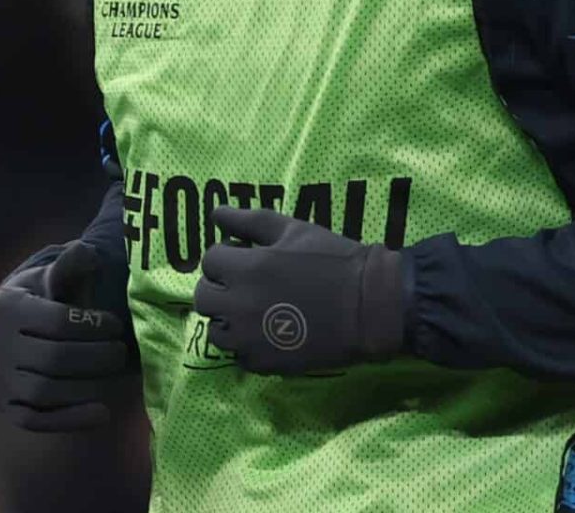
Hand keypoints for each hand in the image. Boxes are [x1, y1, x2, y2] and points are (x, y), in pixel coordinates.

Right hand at [0, 240, 132, 429]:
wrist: (11, 328)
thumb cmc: (43, 298)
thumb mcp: (53, 277)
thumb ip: (70, 266)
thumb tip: (86, 251)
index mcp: (6, 307)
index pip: (57, 322)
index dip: (93, 326)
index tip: (116, 326)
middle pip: (54, 359)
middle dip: (95, 357)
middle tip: (120, 352)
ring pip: (45, 391)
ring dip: (87, 386)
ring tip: (113, 374)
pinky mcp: (5, 407)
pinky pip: (36, 420)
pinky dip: (70, 419)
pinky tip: (103, 412)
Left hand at [193, 205, 407, 374]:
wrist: (369, 306)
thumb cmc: (332, 260)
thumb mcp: (292, 229)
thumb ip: (248, 220)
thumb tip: (215, 211)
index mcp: (244, 268)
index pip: (210, 260)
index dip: (228, 255)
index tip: (247, 257)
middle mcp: (238, 305)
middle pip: (204, 297)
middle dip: (221, 286)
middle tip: (247, 284)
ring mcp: (249, 339)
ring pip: (216, 331)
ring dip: (229, 319)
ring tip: (256, 311)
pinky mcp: (263, 363)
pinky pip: (238, 356)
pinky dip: (248, 345)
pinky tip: (270, 333)